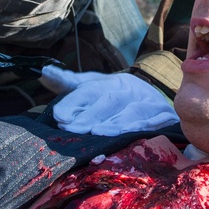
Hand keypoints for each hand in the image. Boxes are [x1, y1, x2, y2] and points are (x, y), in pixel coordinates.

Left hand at [39, 67, 178, 136]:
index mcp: (111, 81)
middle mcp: (130, 89)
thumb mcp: (93, 86)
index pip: (90, 89)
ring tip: (98, 133)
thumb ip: (69, 82)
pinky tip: (131, 137)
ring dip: (116, 122)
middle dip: (91, 115)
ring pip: (133, 110)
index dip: (74, 101)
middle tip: (73, 128)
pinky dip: (143, 129)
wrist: (155, 100)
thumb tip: (44, 71)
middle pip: (109, 99)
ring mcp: (149, 101)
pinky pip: (155, 122)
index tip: (59, 115)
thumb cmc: (116, 97)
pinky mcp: (164, 115)